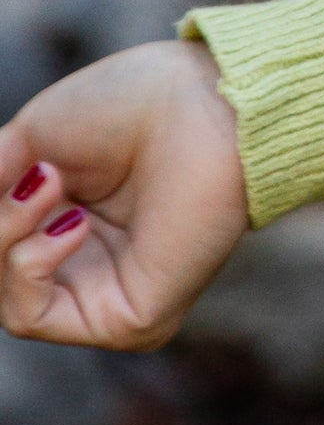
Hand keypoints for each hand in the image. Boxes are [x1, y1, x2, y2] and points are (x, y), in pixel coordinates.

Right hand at [1, 40, 251, 350]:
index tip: (1, 176)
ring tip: (46, 183)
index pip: (0, 249)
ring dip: (3, 237)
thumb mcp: (29, 144)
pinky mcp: (132, 321)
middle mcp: (91, 267)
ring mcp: (109, 296)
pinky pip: (32, 317)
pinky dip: (28, 266)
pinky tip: (68, 222)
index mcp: (71, 224)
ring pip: (4, 299)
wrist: (203, 103)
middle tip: (30, 172)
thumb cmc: (131, 105)